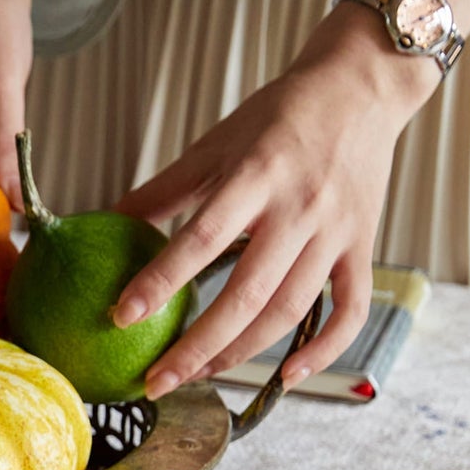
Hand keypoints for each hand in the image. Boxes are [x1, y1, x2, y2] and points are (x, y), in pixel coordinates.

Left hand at [111, 8, 435, 395]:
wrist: (362, 87)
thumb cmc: (279, 117)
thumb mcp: (215, 145)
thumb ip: (163, 191)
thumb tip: (106, 224)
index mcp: (257, 176)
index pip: (201, 240)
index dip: (159, 282)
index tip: (120, 317)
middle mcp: (300, 208)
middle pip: (246, 295)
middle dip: (196, 347)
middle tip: (154, 382)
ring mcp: (336, 232)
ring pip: (288, 310)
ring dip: (240, 354)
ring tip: (196, 376)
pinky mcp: (363, 247)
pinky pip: (350, 309)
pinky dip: (324, 349)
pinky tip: (286, 377)